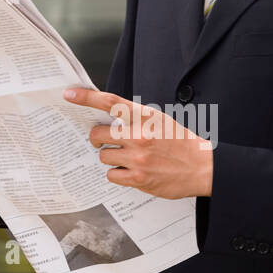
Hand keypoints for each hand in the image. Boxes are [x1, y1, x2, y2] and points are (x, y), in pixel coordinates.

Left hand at [64, 87, 212, 198]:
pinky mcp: (138, 178)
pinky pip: (111, 174)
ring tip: (127, 158)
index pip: (110, 102)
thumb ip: (137, 119)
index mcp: (146, 116)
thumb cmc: (181, 143)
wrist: (203, 167)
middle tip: (104, 140)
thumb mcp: (160, 121)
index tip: (69, 94)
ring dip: (110, 157)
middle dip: (98, 137)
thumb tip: (111, 120)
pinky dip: (118, 173)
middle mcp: (139, 135)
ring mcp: (138, 157)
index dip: (86, 97)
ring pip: (103, 155)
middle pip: (98, 133)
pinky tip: (131, 171)